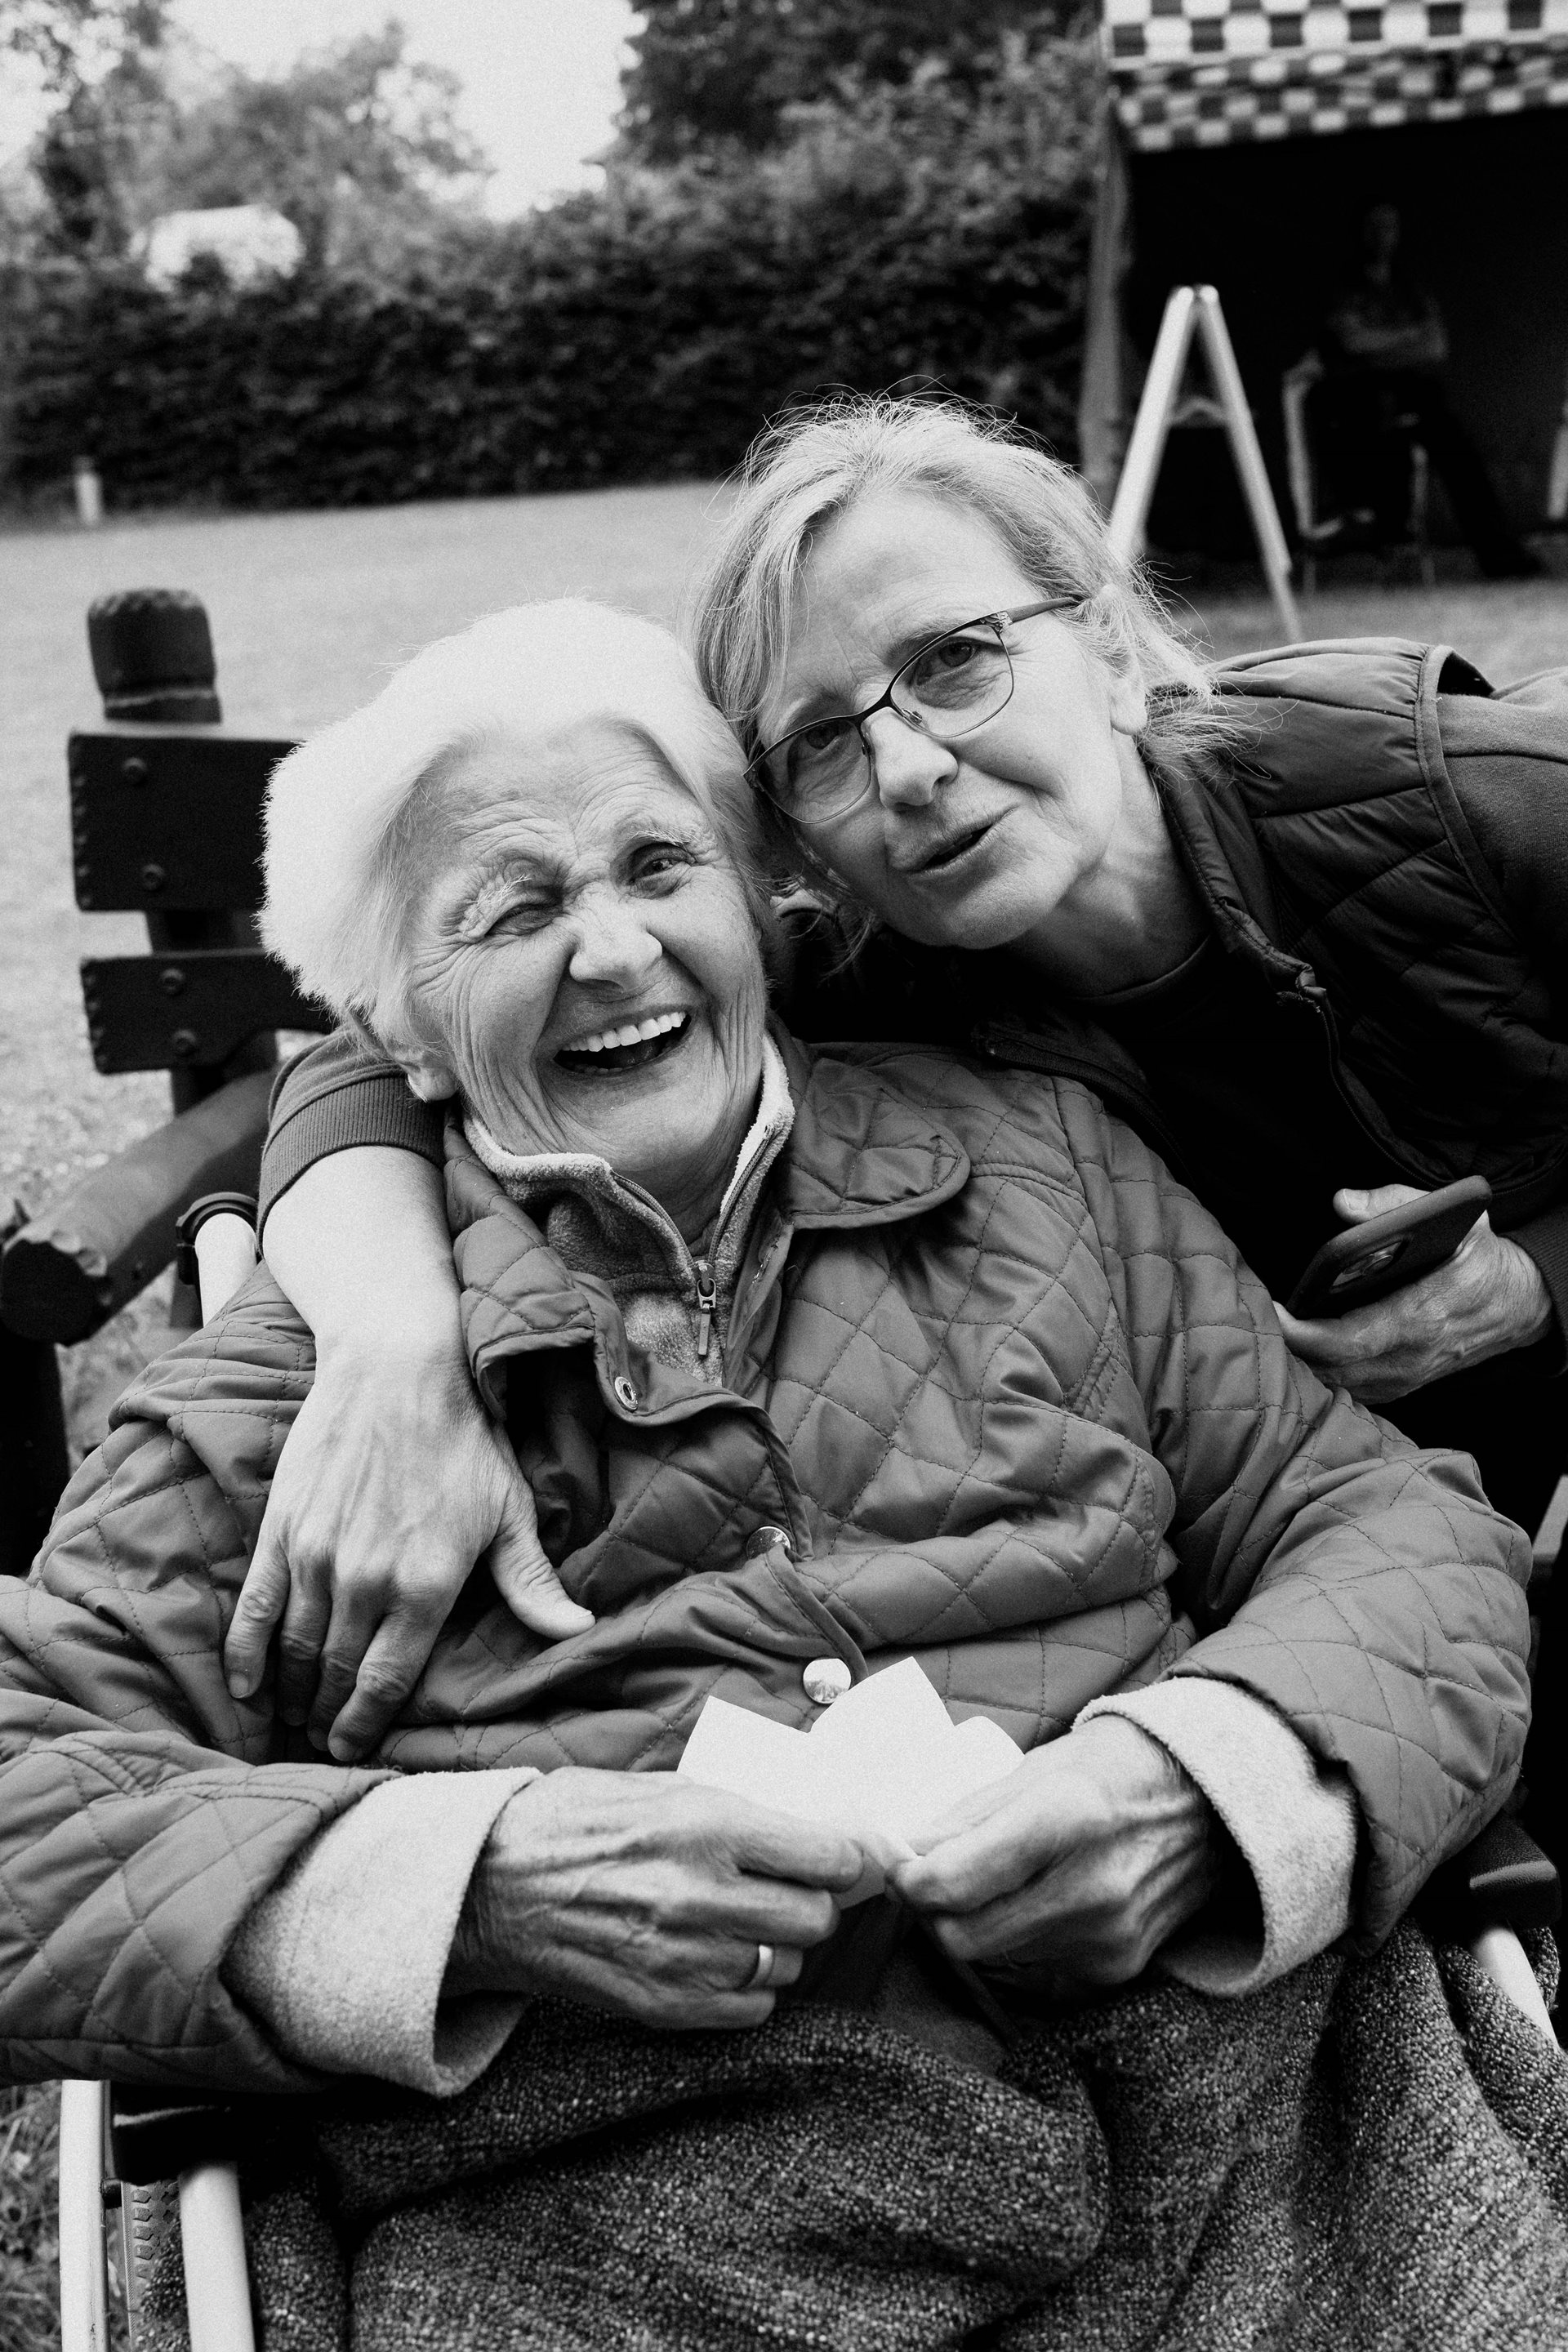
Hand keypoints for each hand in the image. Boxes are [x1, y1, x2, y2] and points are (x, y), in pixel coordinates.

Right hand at [224, 1340, 592, 1760]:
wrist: (397, 1367)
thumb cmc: (464, 1439)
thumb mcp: (510, 1511)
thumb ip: (532, 1582)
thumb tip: (578, 1631)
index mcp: (427, 1585)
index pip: (388, 1682)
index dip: (368, 1724)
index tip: (357, 1749)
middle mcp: (367, 1580)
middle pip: (337, 1673)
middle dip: (328, 1717)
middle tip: (324, 1741)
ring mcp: (317, 1557)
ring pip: (296, 1649)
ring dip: (292, 1692)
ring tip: (293, 1717)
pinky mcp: (281, 1531)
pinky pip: (255, 1608)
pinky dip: (245, 1653)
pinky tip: (245, 1686)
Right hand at [445, 1769, 864, 2029]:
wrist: (488, 1884)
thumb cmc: (573, 1821)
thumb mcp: (661, 1788)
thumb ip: (738, 1812)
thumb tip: (811, 1830)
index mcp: (708, 1826)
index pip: (830, 1858)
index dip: (847, 1859)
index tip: (843, 1859)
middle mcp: (704, 1895)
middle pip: (816, 1919)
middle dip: (811, 1903)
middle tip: (787, 1889)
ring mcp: (685, 1959)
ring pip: (786, 1967)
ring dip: (776, 1947)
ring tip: (741, 1923)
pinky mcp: (664, 2006)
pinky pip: (750, 2010)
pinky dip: (746, 1988)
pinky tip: (718, 1959)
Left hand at [889, 1717, 1218, 1998]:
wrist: (1210, 1804)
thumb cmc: (1114, 1770)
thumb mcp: (1036, 1770)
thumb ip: (964, 1819)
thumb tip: (905, 1853)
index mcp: (1064, 1819)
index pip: (954, 1881)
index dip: (909, 1881)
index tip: (901, 1869)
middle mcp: (1089, 1888)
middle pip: (963, 1936)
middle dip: (933, 1912)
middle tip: (933, 1882)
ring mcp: (1107, 1937)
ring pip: (995, 1956)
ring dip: (978, 1925)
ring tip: (999, 1881)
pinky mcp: (1117, 1969)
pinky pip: (1035, 1971)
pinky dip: (1020, 1943)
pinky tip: (1040, 1903)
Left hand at [1274, 1184, 1553, 1405]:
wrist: (1519, 1302)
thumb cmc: (1480, 1257)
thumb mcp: (1455, 1217)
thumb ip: (1394, 1205)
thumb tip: (1342, 1203)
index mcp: (1420, 1315)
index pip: (1349, 1339)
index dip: (1303, 1333)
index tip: (1273, 1310)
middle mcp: (1412, 1355)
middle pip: (1332, 1368)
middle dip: (1290, 1346)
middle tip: (1259, 1315)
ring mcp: (1407, 1377)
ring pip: (1338, 1383)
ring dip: (1302, 1361)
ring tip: (1273, 1329)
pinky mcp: (1403, 1385)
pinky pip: (1352, 1388)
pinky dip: (1323, 1372)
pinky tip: (1303, 1348)